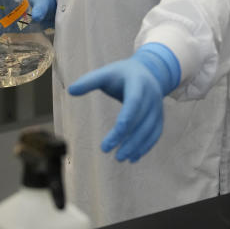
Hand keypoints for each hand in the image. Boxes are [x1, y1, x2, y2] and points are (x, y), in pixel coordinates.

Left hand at [68, 43, 179, 162]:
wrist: (148, 71)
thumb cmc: (121, 74)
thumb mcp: (106, 73)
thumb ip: (89, 81)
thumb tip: (70, 90)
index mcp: (138, 83)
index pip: (134, 103)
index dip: (125, 120)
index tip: (114, 133)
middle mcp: (152, 96)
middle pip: (140, 120)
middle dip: (126, 137)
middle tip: (107, 150)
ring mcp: (158, 107)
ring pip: (149, 130)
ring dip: (136, 145)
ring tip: (119, 158)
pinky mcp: (159, 117)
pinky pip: (155, 134)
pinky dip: (146, 147)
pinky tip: (133, 158)